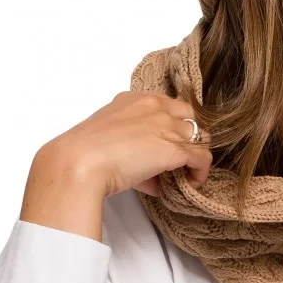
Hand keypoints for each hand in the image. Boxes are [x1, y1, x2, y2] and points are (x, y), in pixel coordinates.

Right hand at [39, 91, 213, 197]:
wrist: (80, 162)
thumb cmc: (83, 152)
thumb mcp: (108, 139)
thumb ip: (131, 147)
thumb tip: (149, 176)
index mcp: (136, 99)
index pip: (169, 106)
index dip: (172, 126)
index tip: (167, 144)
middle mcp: (155, 106)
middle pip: (190, 118)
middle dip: (188, 138)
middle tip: (180, 158)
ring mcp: (167, 125)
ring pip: (200, 138)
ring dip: (195, 156)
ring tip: (186, 174)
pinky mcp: (175, 148)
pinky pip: (202, 158)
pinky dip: (200, 173)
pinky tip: (191, 183)